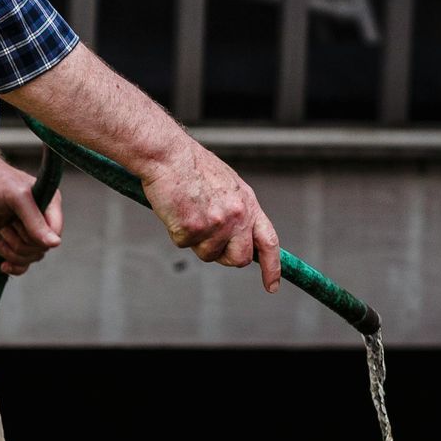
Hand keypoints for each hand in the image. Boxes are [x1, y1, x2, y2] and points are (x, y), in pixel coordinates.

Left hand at [0, 152, 63, 276]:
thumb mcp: (18, 198)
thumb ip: (35, 222)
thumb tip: (55, 244)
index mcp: (49, 204)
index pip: (55, 233)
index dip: (40, 238)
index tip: (20, 226)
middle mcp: (39, 218)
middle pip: (41, 248)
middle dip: (21, 244)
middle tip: (5, 227)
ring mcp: (24, 230)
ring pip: (31, 257)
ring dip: (13, 252)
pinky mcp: (9, 239)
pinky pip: (21, 262)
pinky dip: (14, 266)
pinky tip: (3, 265)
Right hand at [141, 136, 280, 289]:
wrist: (169, 155)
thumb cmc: (192, 167)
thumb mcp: (228, 186)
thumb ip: (238, 211)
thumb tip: (238, 237)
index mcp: (248, 204)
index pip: (268, 242)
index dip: (272, 267)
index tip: (272, 286)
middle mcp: (237, 216)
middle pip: (239, 258)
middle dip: (225, 257)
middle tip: (209, 241)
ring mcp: (216, 224)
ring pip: (207, 254)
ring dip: (196, 241)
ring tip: (188, 212)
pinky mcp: (192, 229)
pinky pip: (184, 245)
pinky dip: (176, 232)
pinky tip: (176, 210)